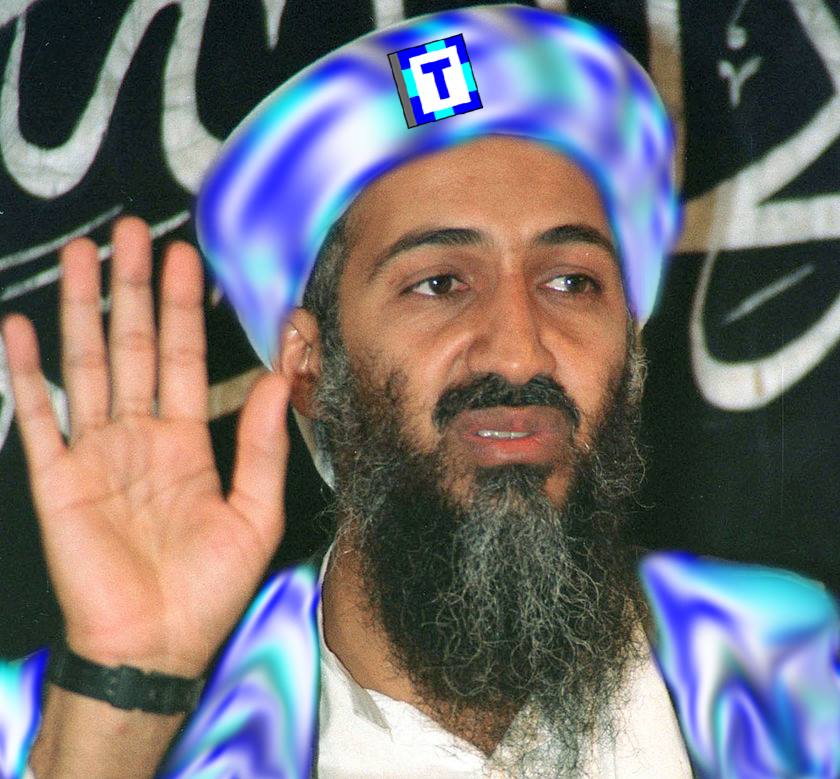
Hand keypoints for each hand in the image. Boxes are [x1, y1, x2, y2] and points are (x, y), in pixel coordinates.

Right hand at [2, 217, 291, 676]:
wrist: (157, 645)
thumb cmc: (208, 587)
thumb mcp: (254, 511)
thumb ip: (261, 444)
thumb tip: (276, 380)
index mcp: (186, 442)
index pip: (183, 358)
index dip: (184, 308)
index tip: (186, 258)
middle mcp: (139, 437)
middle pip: (134, 346)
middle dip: (134, 289)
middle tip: (133, 232)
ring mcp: (95, 454)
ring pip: (88, 365)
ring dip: (84, 310)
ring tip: (83, 256)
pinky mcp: (57, 480)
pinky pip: (40, 417)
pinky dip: (27, 373)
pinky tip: (20, 328)